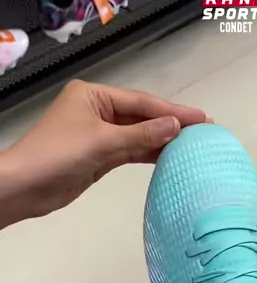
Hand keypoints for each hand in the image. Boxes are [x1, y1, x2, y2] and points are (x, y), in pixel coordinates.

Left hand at [0, 79, 208, 226]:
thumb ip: (141, 135)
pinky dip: (148, 154)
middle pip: (141, 116)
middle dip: (171, 123)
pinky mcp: (98, 157)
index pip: (141, 102)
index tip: (201, 117)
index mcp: (94, 95)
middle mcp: (97, 110)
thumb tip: (175, 126)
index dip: (172, 110)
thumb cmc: (58, 155)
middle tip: (204, 130)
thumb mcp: (102, 141)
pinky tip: (169, 156)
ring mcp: (98, 134)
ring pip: (137, 135)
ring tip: (193, 144)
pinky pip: (129, 151)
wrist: (26, 186)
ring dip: (162, 140)